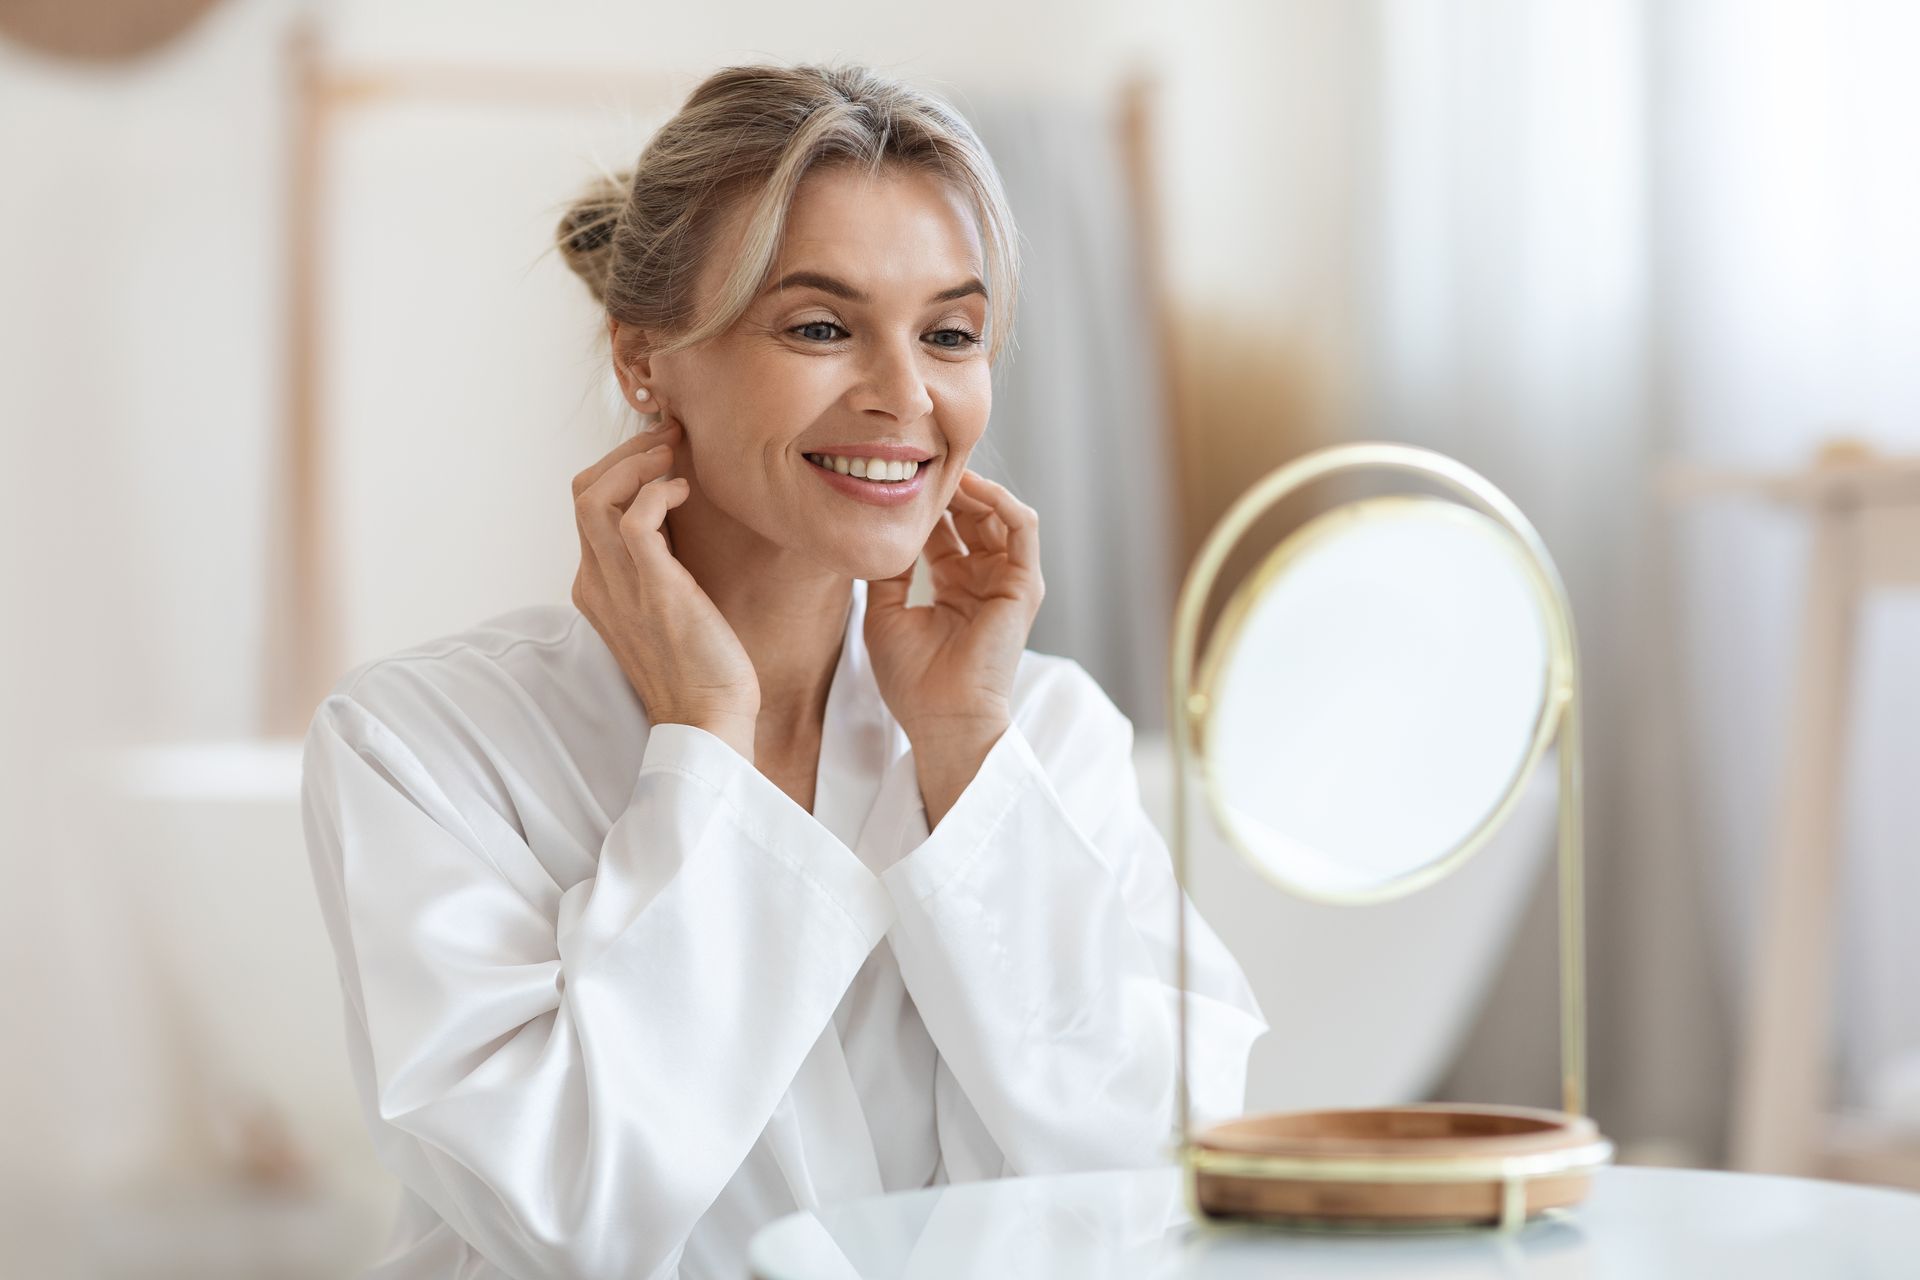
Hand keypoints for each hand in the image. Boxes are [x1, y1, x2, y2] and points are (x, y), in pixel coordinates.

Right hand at [570, 416, 759, 757]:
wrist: (709, 719)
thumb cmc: (701, 667)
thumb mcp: (667, 607)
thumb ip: (657, 566)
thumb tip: (675, 521)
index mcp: (595, 586)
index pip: (585, 505)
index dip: (619, 468)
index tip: (660, 452)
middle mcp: (596, 583)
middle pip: (581, 490)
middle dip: (622, 454)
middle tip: (667, 439)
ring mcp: (619, 587)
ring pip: (593, 496)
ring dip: (635, 462)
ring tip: (672, 454)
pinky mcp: (653, 590)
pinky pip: (634, 518)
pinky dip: (656, 492)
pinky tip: (684, 492)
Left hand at [864, 468, 1043, 747]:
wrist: (942, 717)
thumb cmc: (912, 680)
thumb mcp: (884, 613)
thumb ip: (888, 570)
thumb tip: (877, 529)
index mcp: (953, 588)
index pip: (944, 531)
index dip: (924, 504)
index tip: (897, 478)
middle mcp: (982, 581)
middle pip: (971, 517)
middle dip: (948, 489)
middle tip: (922, 462)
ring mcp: (1006, 582)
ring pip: (997, 515)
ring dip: (973, 489)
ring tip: (945, 468)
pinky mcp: (1025, 585)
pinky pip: (1022, 528)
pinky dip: (1002, 501)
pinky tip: (973, 487)